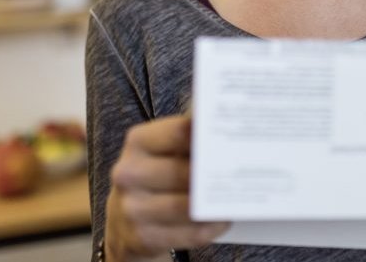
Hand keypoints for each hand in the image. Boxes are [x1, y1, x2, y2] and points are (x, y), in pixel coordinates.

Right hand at [105, 116, 229, 261]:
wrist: (126, 217)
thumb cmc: (155, 174)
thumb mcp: (162, 150)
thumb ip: (188, 138)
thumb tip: (225, 127)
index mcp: (138, 142)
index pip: (179, 132)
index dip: (208, 136)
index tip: (233, 138)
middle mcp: (129, 173)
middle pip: (182, 172)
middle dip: (212, 174)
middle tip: (240, 172)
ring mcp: (132, 207)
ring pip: (184, 207)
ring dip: (213, 205)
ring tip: (235, 199)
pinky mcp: (141, 236)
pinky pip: (186, 233)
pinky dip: (208, 227)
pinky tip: (222, 220)